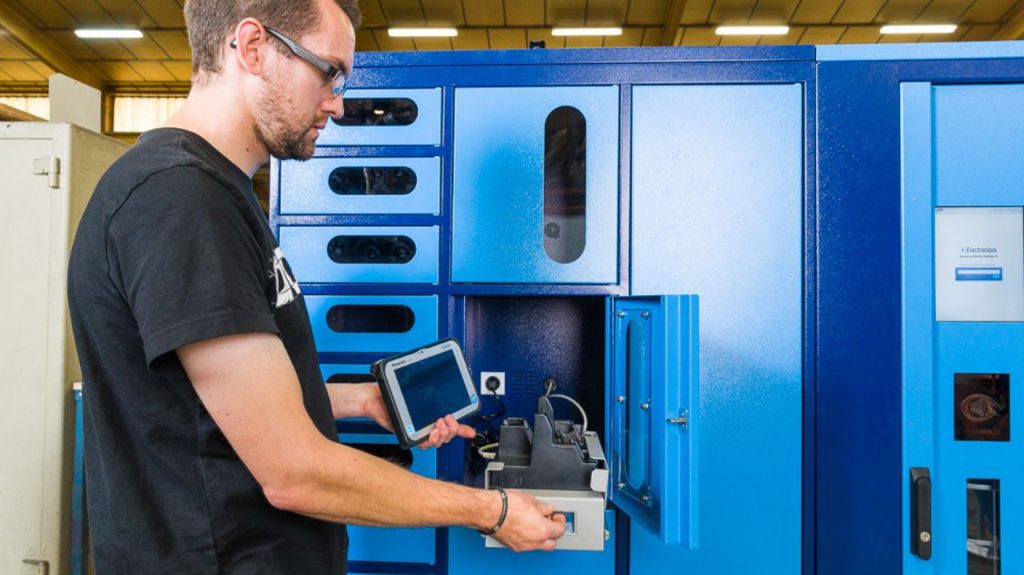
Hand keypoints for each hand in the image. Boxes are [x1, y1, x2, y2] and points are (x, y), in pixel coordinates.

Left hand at [354, 386, 472, 448]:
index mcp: (430, 414)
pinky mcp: (409, 436)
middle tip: (447, 419)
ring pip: (438, 441)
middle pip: (447, 434)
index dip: (461, 429)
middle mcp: (426, 424)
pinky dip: (429, 441)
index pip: (450, 423)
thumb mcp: (415, 390)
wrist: (375, 399)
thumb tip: (445, 384)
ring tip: (438, 426)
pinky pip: (423, 444)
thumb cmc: (391, 394)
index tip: (469, 431)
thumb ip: (431, 392)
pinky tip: (430, 434)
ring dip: (442, 435)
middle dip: (452, 429)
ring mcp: (418, 431)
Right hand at [490, 489, 565, 551]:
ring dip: (540, 536)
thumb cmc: (507, 505)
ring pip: (538, 545)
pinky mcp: (512, 546)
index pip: (560, 530)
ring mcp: (523, 546)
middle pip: (552, 543)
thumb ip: (543, 507)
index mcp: (543, 530)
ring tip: (535, 522)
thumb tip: (547, 509)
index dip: (560, 521)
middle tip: (550, 521)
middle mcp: (534, 542)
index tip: (557, 516)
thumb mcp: (531, 500)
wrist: (489, 511)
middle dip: (553, 533)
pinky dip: (528, 537)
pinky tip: (524, 526)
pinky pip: (526, 544)